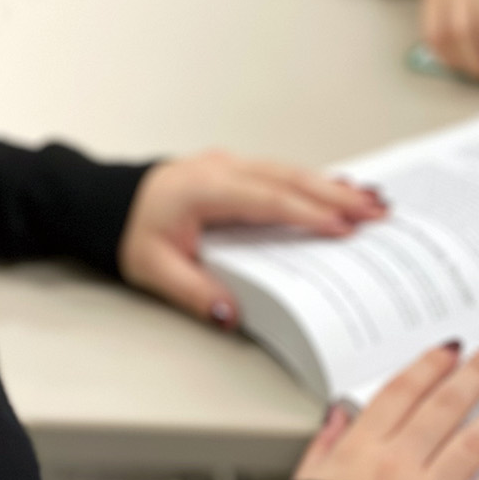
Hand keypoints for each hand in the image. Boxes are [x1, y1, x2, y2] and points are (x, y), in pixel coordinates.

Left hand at [118, 152, 385, 325]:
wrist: (102, 201)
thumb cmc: (128, 230)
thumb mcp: (152, 269)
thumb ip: (193, 291)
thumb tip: (230, 314)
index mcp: (206, 190)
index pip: (268, 200)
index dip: (308, 214)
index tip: (342, 228)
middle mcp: (223, 170)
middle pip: (290, 179)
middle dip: (337, 196)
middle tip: (376, 213)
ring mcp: (230, 165)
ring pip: (290, 171)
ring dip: (331, 186)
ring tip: (371, 201)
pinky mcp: (233, 170)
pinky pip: (281, 173)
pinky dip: (312, 182)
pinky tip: (337, 190)